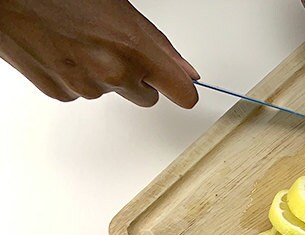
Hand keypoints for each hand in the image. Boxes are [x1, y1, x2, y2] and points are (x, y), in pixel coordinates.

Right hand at [0, 0, 197, 107]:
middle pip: (147, 97)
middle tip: (116, 49)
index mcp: (134, 49)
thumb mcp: (120, 9)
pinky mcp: (61, 93)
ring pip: (112, 92)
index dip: (182, 89)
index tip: (182, 88)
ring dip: (104, 74)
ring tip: (80, 41)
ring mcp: (86, 87)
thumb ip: (158, 45)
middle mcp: (113, 73)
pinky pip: (82, 93)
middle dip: (140, 79)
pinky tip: (63, 51)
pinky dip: (77, 77)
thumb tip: (186, 71)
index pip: (182, 93)